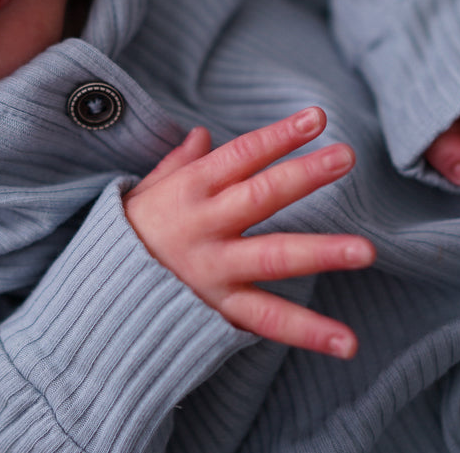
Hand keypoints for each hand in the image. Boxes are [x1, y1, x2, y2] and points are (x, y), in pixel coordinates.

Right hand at [123, 107, 375, 358]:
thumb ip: (178, 163)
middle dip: (305, 175)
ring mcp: (214, 269)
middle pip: (262, 195)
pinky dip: (308, 333)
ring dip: (321, 253)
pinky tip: (347, 341)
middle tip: (345, 157)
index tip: (317, 118)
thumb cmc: (125, 236)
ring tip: (365, 250)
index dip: (279, 136)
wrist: (94, 296)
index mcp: (188, 190)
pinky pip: (268, 320)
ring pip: (273, 257)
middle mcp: (204, 226)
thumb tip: (204, 135)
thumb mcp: (145, 191)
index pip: (241, 155)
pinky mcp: (219, 309)